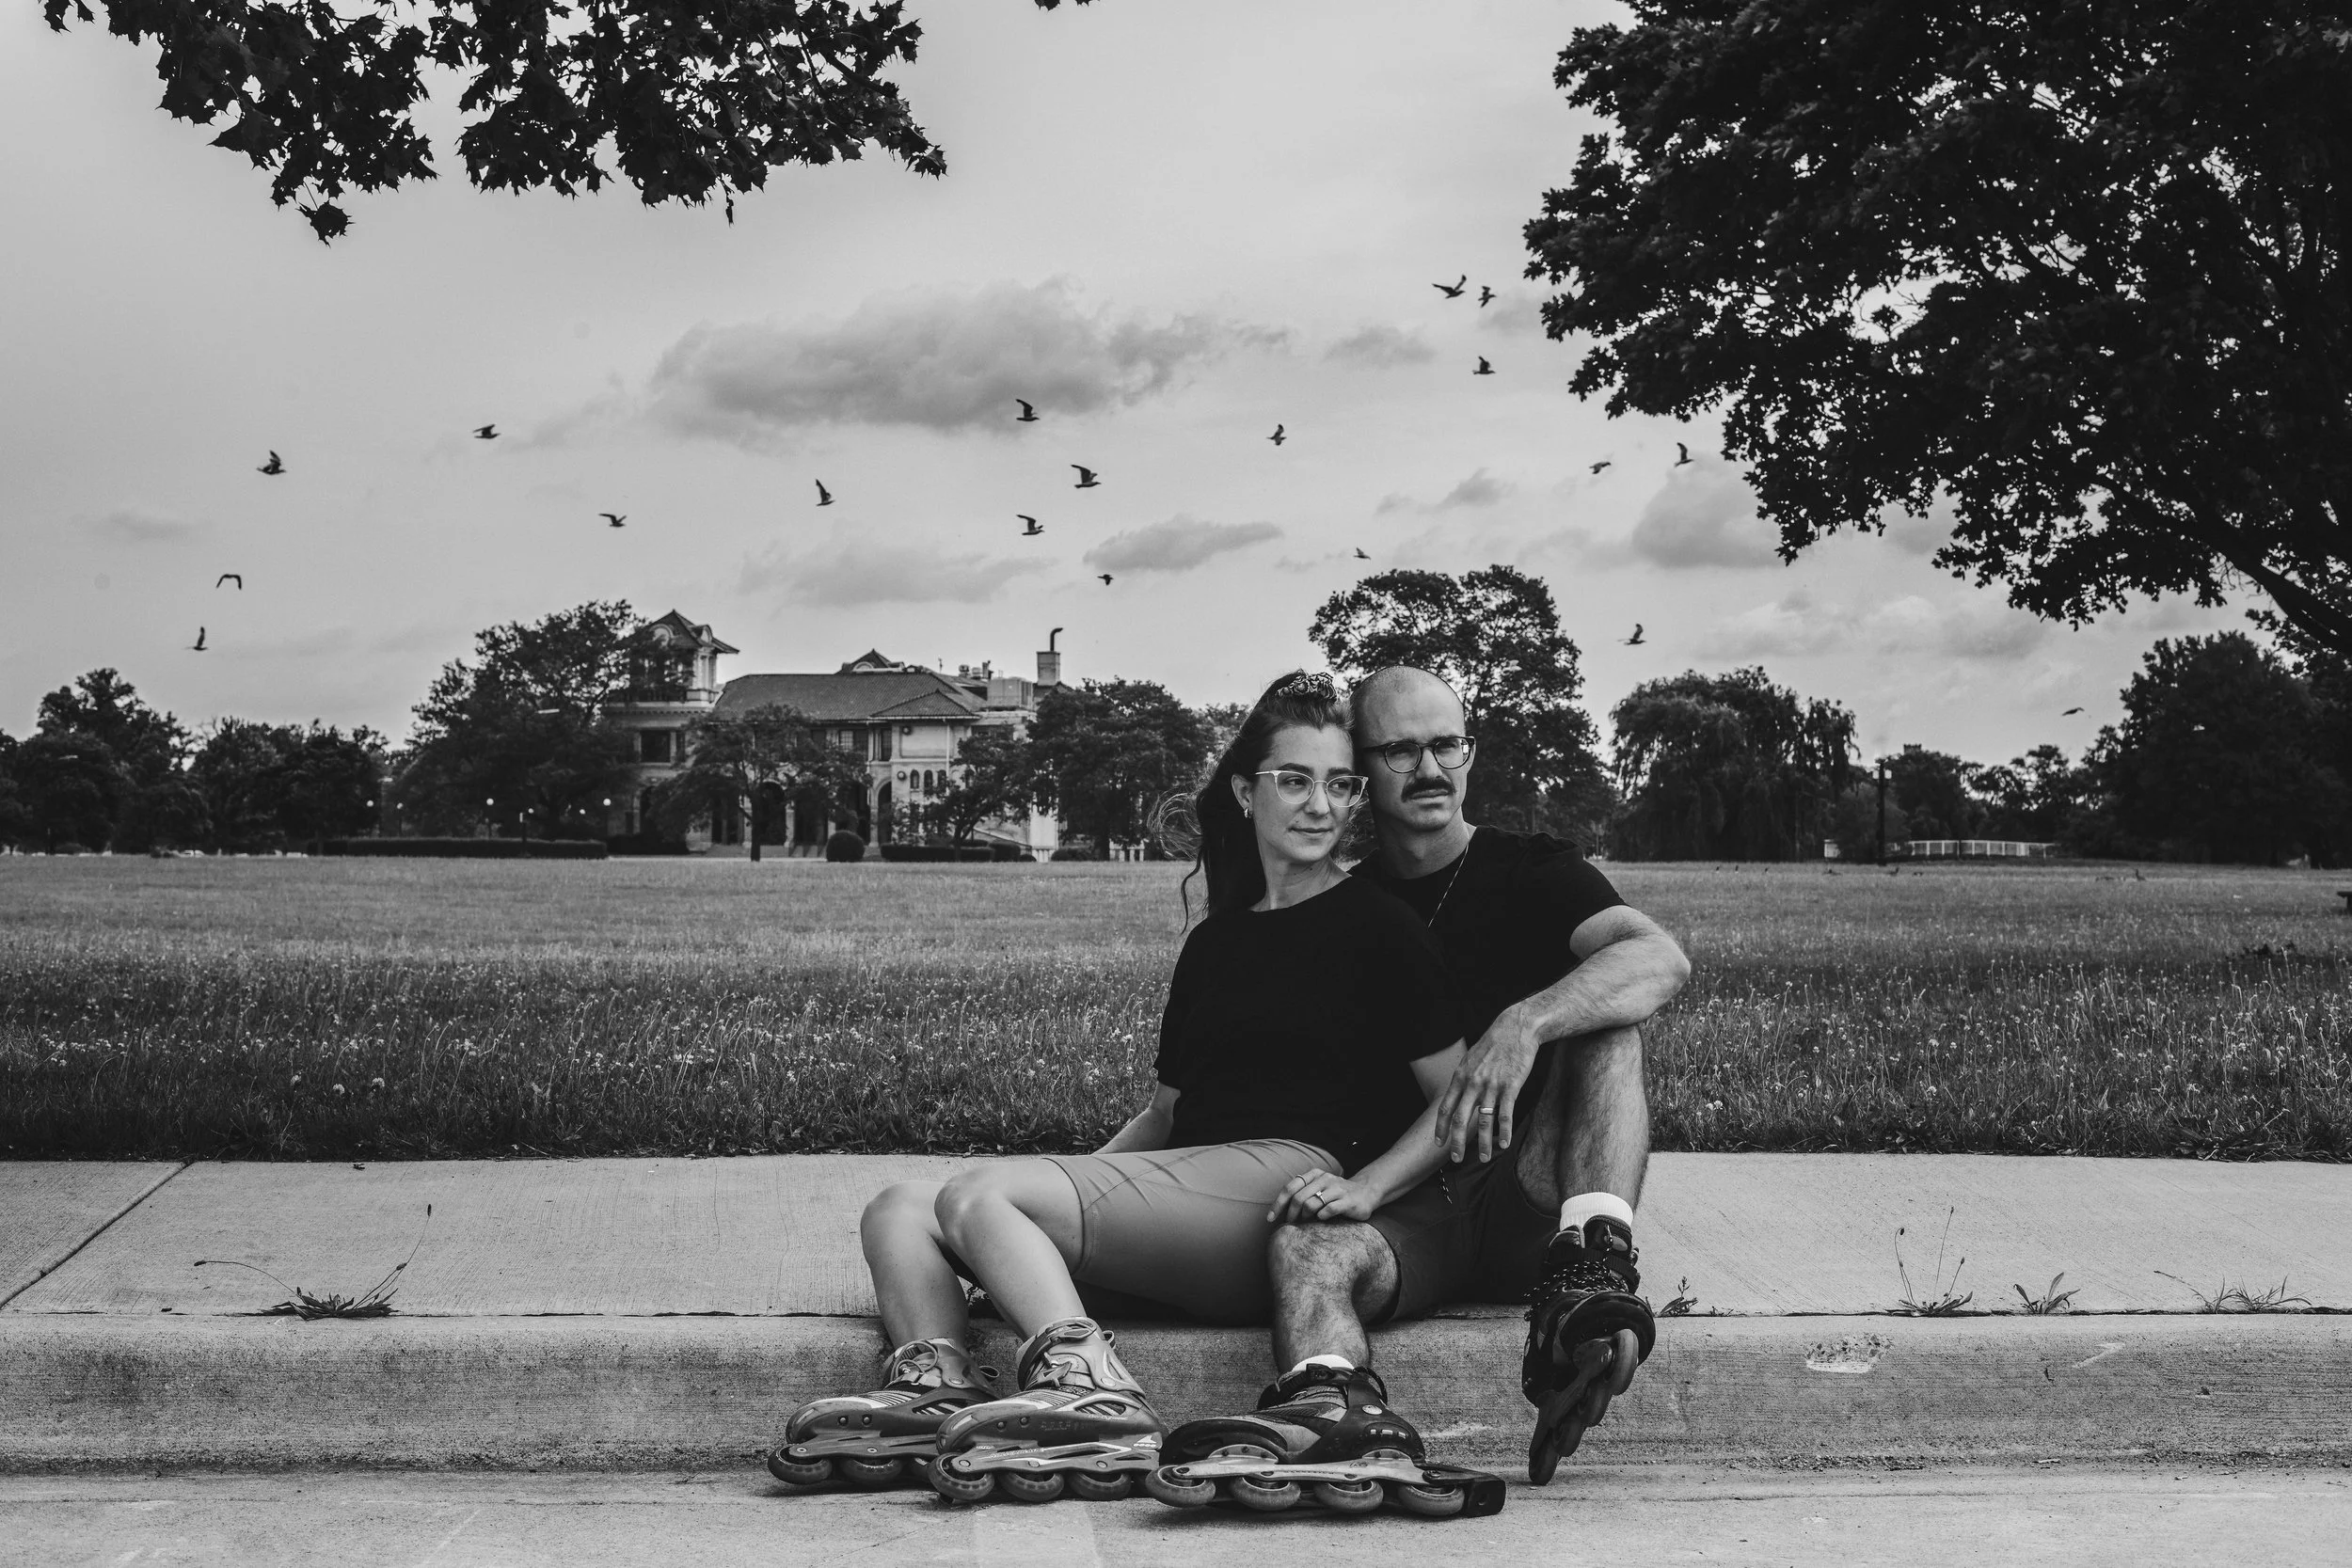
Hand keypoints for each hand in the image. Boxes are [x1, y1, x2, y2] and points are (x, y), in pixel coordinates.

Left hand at [1267, 1168, 1379, 1225]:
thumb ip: (1302, 1194)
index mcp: (1314, 1175)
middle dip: (1291, 1214)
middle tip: (1291, 1224)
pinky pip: (1328, 1210)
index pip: (1290, 1188)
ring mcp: (1337, 1189)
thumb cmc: (1336, 1194)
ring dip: (1305, 1217)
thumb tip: (1280, 1211)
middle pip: (1298, 1198)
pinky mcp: (1348, 1200)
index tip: (1270, 1219)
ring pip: (1311, 1204)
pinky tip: (1321, 1220)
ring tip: (1307, 1223)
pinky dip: (1321, 1216)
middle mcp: (1324, 1179)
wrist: (1366, 1193)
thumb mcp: (1318, 1188)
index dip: (1278, 1204)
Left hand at [1433, 1015, 1539, 1163]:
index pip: (1445, 1108)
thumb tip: (1456, 1096)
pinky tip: (1504, 1145)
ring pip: (1483, 1121)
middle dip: (1456, 1142)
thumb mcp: (1470, 1060)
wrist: (1515, 1029)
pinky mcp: (1511, 1086)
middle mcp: (1473, 1083)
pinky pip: (1505, 1114)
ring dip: (1482, 1143)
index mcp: (1460, 1077)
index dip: (1441, 1128)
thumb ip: (1463, 1079)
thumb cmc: (1493, 1045)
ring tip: (1482, 1158)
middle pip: (1461, 1119)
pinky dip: (1504, 1132)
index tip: (1439, 1143)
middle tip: (1456, 1159)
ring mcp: (1491, 1086)